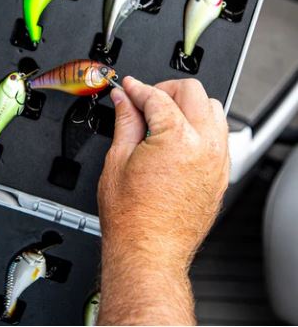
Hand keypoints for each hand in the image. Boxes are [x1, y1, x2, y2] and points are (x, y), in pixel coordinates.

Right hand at [97, 77, 228, 324]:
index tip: (127, 88)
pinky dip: (201, 126)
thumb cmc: (131, 216)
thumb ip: (125, 121)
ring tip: (164, 116)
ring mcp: (217, 161)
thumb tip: (123, 100)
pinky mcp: (221, 175)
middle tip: (144, 99)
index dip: (136, 88)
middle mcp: (204, 146)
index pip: (157, 97)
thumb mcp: (117, 160)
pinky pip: (219, 135)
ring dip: (188, 105)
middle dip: (165, 88)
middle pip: (193, 92)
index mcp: (176, 139)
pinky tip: (180, 137)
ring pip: (213, 109)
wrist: (148, 251)